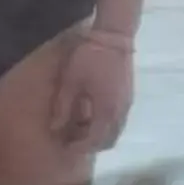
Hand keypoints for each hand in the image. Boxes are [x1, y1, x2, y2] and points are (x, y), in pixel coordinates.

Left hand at [52, 27, 133, 151]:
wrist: (114, 37)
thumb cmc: (89, 58)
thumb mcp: (70, 82)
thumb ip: (63, 107)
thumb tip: (55, 129)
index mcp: (106, 111)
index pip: (95, 140)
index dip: (80, 147)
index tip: (66, 148)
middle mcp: (120, 113)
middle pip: (108, 141)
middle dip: (91, 145)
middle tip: (72, 142)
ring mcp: (127, 105)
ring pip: (115, 132)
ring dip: (100, 136)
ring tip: (81, 131)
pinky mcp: (128, 97)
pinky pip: (118, 121)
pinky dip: (106, 126)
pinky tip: (92, 117)